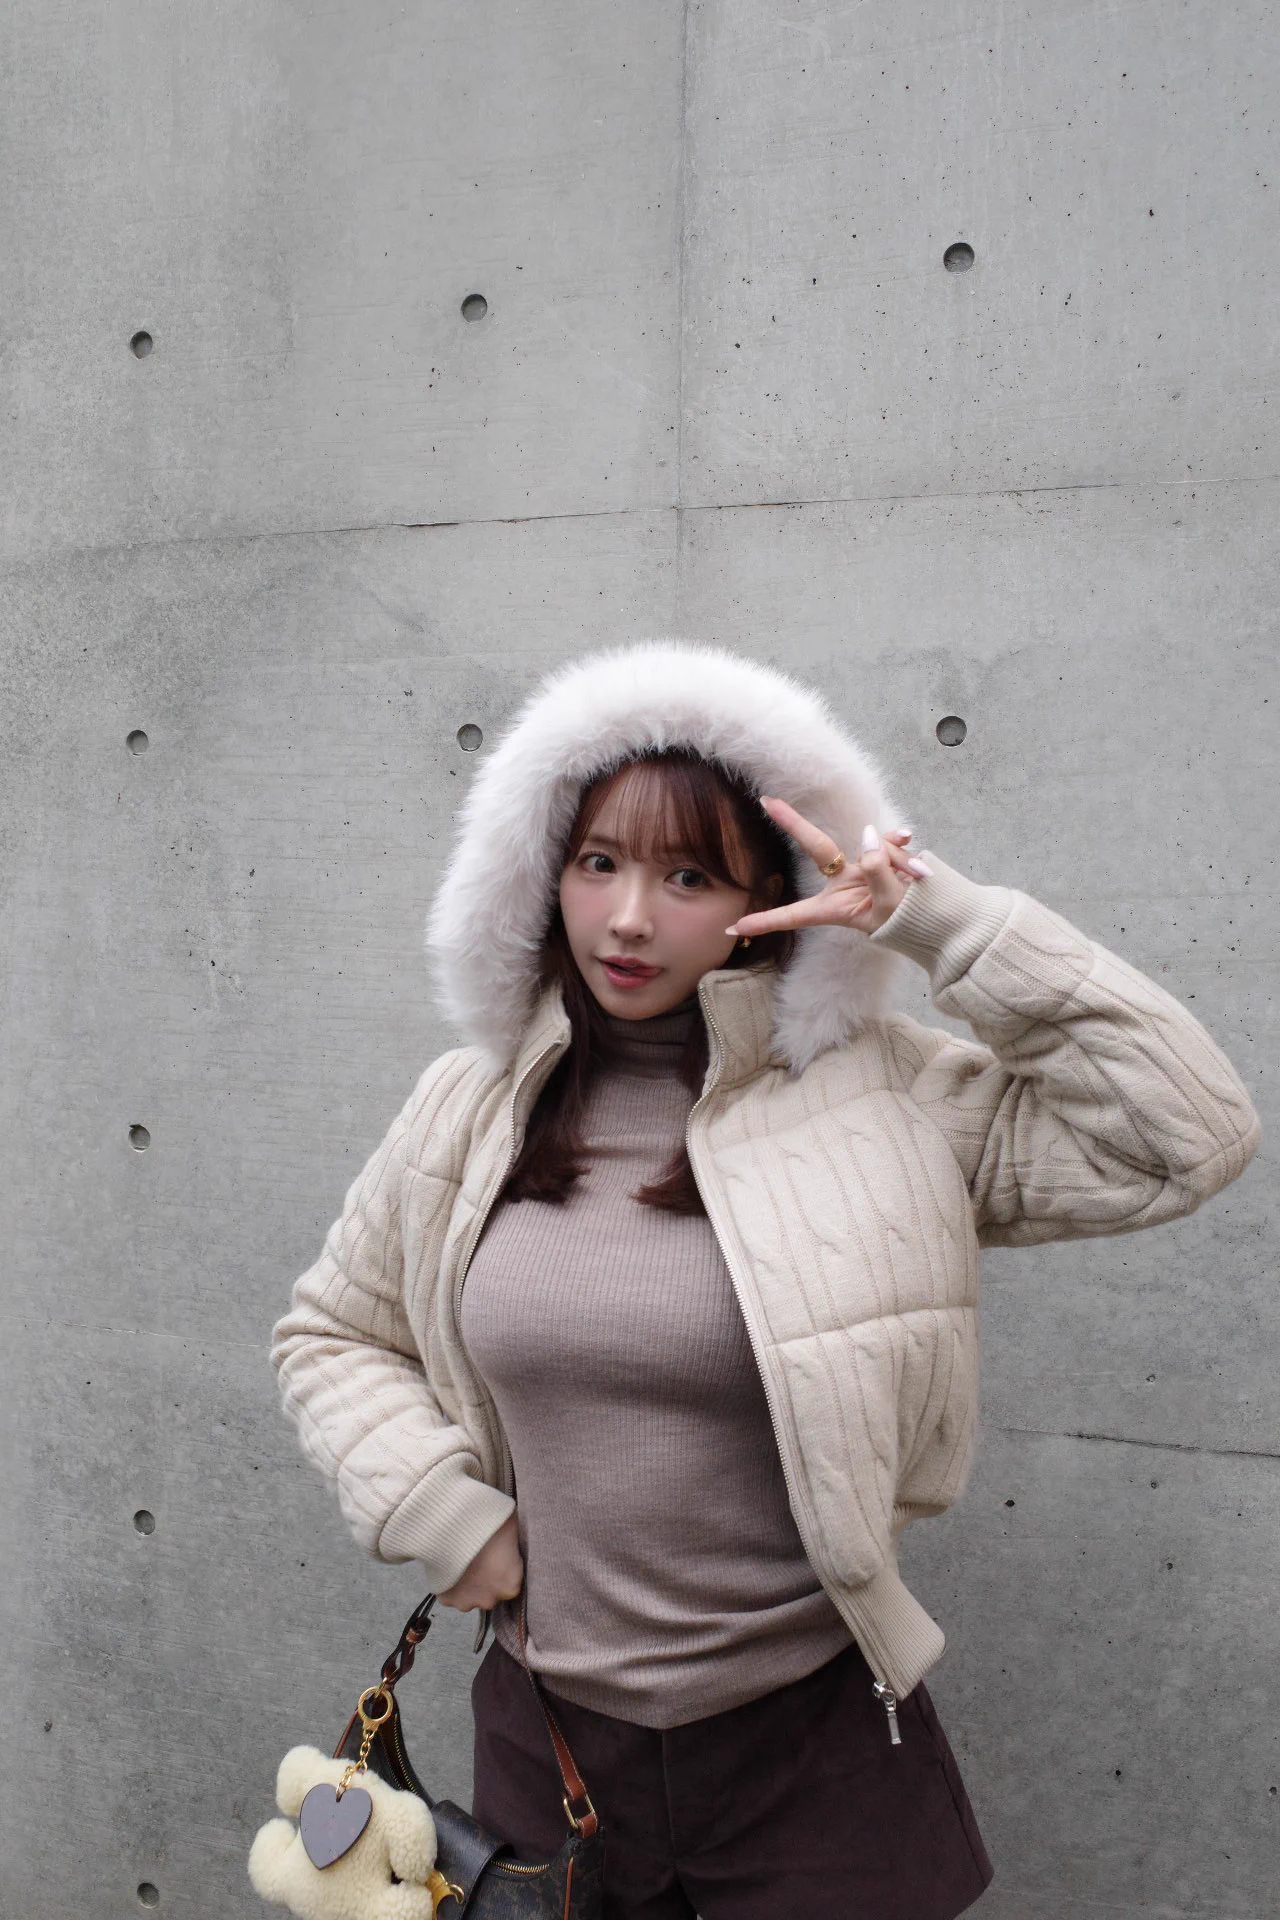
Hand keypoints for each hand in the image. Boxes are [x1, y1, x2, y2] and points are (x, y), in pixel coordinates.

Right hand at [437, 1509, 524, 1611]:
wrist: (455, 1526)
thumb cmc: (487, 1525)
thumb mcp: (512, 1528)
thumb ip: (514, 1543)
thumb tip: (514, 1538)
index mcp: (511, 1585)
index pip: (510, 1585)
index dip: (502, 1570)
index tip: (496, 1559)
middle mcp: (489, 1599)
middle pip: (489, 1594)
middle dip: (484, 1581)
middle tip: (478, 1559)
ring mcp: (466, 1602)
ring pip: (468, 1597)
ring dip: (466, 1585)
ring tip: (462, 1562)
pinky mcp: (446, 1598)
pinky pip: (449, 1594)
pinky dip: (448, 1583)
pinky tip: (450, 1565)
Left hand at [726, 799, 932, 939]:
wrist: (938, 918)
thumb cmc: (910, 922)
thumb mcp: (891, 905)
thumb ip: (878, 869)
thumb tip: (867, 836)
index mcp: (835, 907)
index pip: (795, 914)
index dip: (766, 921)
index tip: (733, 927)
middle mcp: (842, 883)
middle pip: (817, 847)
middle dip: (794, 822)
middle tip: (767, 801)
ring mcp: (862, 866)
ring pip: (872, 845)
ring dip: (898, 860)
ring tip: (917, 880)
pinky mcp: (882, 855)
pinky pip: (890, 841)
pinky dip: (904, 847)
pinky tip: (915, 854)